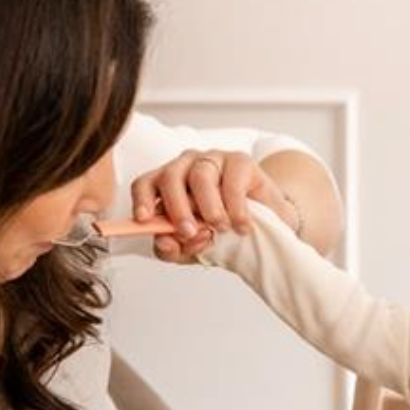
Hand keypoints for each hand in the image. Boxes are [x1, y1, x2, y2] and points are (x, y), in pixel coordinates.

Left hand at [130, 149, 300, 263]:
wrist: (267, 228)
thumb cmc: (225, 231)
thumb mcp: (194, 247)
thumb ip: (174, 249)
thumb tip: (163, 242)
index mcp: (169, 185)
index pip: (145, 184)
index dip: (142, 199)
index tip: (143, 219)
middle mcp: (187, 167)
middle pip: (170, 178)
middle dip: (177, 209)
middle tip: (189, 232)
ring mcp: (213, 160)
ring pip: (200, 176)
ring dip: (209, 208)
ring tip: (221, 228)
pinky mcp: (240, 161)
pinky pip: (232, 181)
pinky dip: (235, 208)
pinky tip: (241, 226)